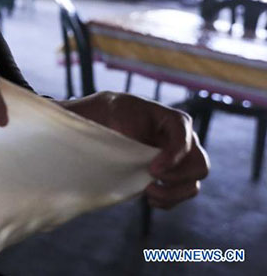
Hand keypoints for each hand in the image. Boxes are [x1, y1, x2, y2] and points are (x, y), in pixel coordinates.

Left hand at [66, 92, 209, 208]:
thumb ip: (134, 128)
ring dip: (172, 194)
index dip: (173, 158)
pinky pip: (180, 195)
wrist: (113, 121)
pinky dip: (168, 201)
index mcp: (178, 122)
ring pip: (193, 185)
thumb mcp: (124, 112)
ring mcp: (182, 161)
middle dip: (177, 177)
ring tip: (149, 192)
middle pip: (200, 167)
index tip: (153, 169)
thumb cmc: (121, 113)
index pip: (185, 142)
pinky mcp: (173, 176)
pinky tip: (150, 199)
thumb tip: (139, 147)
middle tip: (152, 176)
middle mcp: (186, 143)